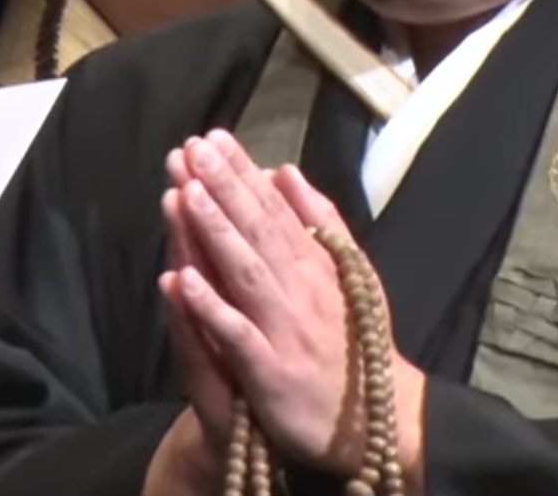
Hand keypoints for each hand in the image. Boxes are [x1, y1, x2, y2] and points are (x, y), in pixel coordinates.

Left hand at [167, 130, 420, 474]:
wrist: (377, 420)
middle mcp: (301, 289)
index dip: (241, 174)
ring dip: (215, 232)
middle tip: (192, 149)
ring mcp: (285, 329)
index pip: (273, 210)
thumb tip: (284, 172)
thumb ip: (318, 221)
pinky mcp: (272, 371)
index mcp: (314, 264)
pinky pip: (237, 335)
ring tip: (185, 193)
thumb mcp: (347, 273)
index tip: (211, 138)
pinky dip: (210, 308)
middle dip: (223, 188)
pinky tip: (180, 280)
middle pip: (257, 231)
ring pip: (246, 273)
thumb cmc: (353, 342)